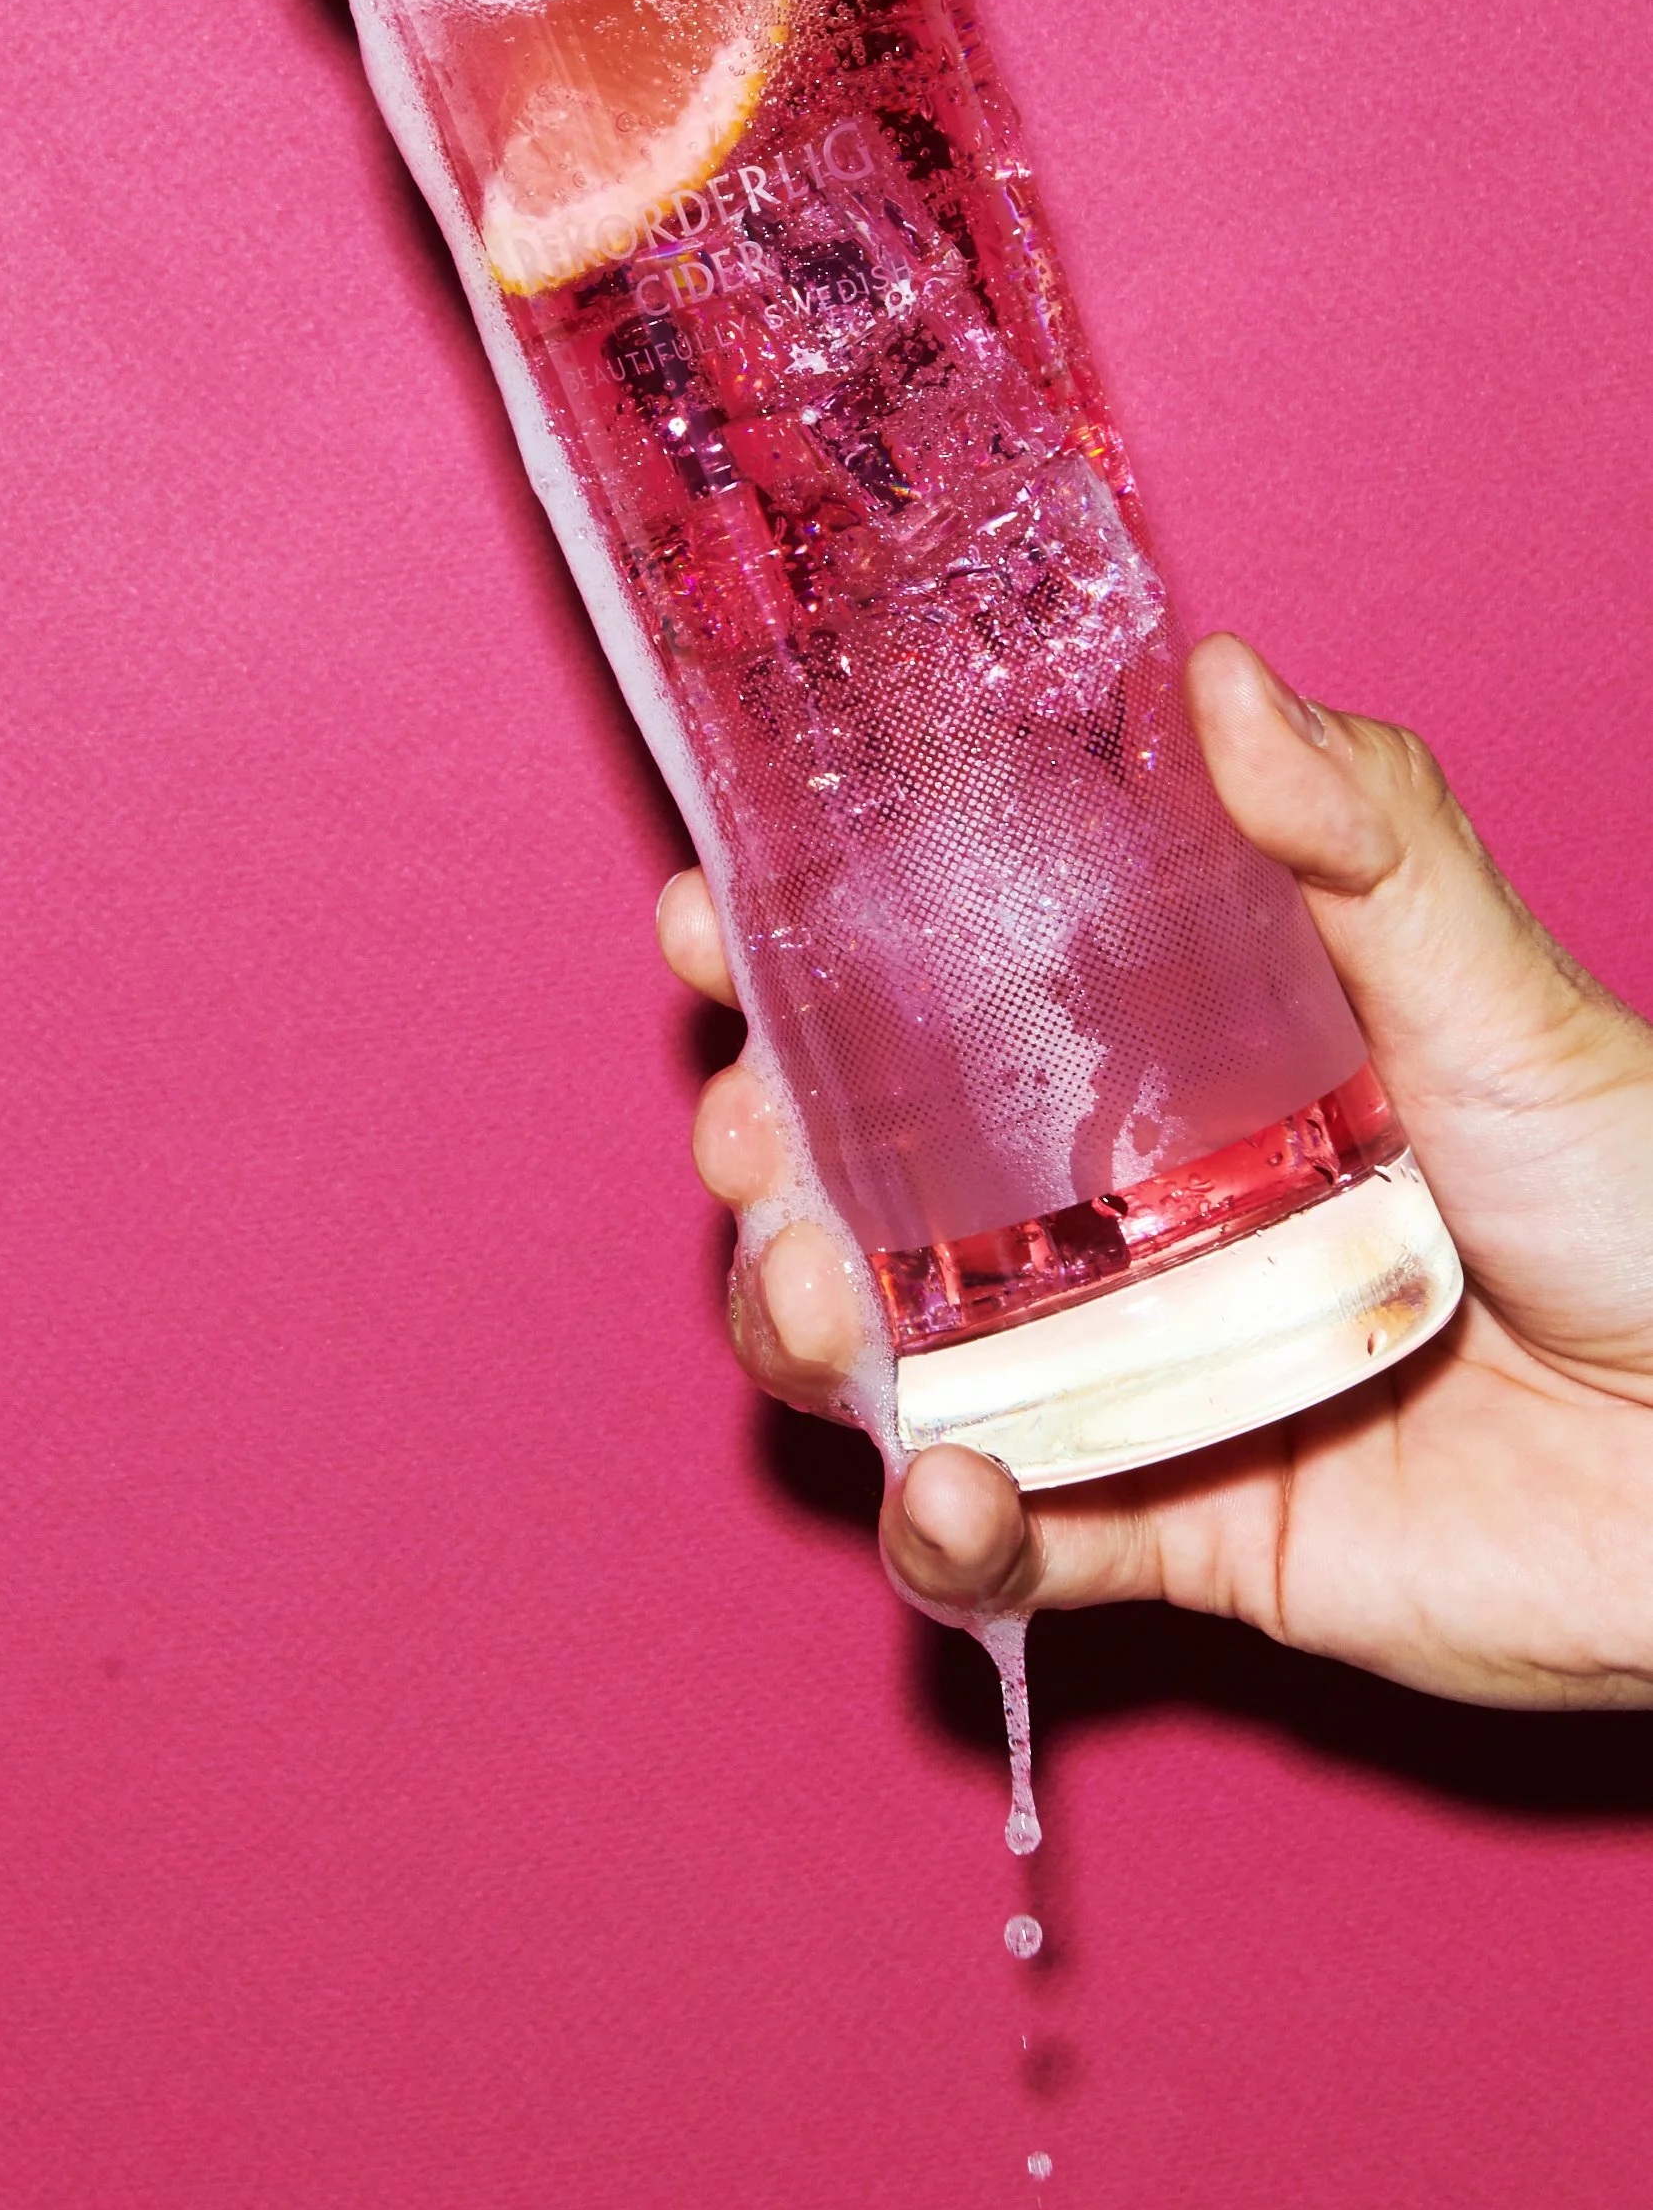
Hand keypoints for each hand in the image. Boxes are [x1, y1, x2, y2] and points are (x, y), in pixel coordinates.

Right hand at [664, 634, 1652, 1708]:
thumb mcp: (1497, 982)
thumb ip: (1360, 832)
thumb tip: (1213, 668)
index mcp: (1176, 1055)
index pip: (941, 990)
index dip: (801, 961)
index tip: (713, 920)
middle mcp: (1127, 1208)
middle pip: (868, 1177)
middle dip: (763, 1156)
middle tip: (751, 1137)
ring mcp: (1139, 1372)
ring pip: (891, 1355)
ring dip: (805, 1331)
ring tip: (820, 1306)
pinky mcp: (1176, 1529)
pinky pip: (1007, 1541)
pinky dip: (941, 1525)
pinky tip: (952, 1484)